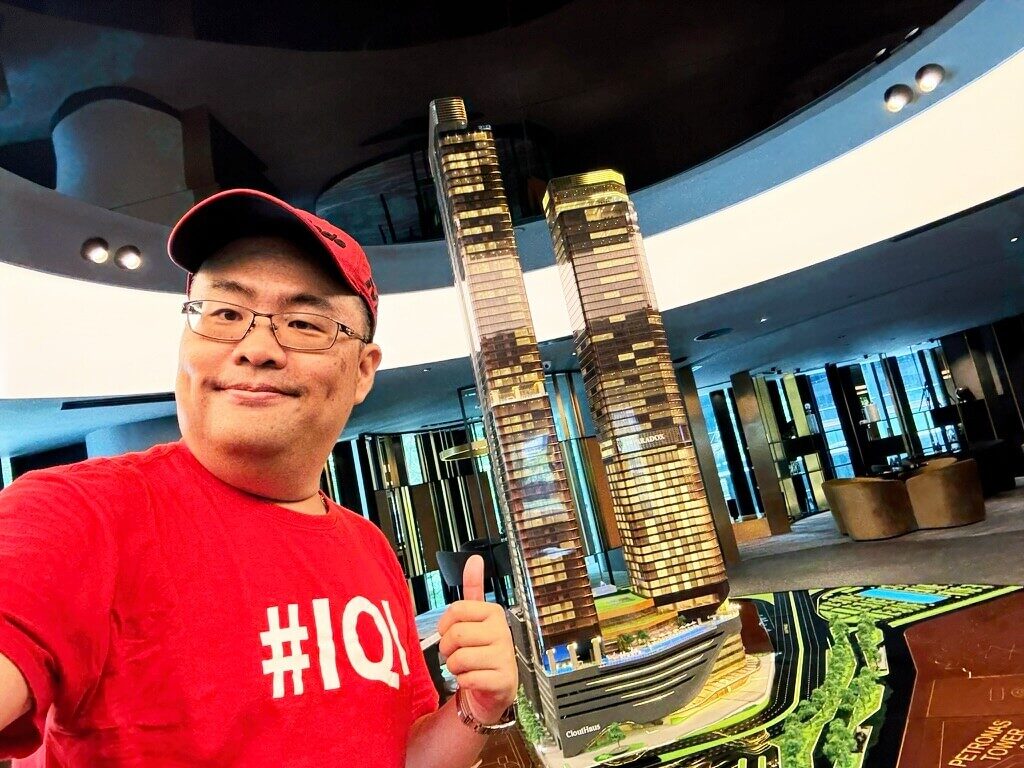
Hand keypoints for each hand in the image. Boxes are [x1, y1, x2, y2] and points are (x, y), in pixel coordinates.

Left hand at [437, 554, 517, 724]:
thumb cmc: (479, 651)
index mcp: (493, 613)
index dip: (445, 625)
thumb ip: (473, 589)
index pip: (456, 610)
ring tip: (466, 668)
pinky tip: (473, 680)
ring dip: (455, 668)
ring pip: (459, 659)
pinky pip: (468, 678)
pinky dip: (464, 682)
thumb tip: (474, 558)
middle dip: (448, 650)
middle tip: (457, 654)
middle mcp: (503, 632)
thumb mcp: (475, 619)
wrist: (491, 690)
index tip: (451, 633)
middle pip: (455, 635)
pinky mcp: (503, 680)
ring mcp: (505, 656)